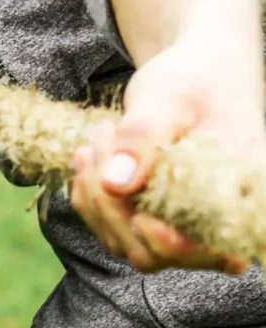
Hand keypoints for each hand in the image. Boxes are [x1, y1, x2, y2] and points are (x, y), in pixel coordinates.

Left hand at [71, 27, 262, 273]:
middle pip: (153, 252)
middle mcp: (214, 224)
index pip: (207, 251)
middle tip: (105, 137)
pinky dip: (90, 197)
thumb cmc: (194, 80)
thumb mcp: (168, 98)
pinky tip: (89, 155)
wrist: (197, 75)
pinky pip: (111, 229)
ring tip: (100, 137)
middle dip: (112, 203)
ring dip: (97, 197)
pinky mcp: (153, 218)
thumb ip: (143, 137)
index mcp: (237, 199)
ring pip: (125, 243)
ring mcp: (180, 227)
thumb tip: (116, 184)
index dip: (166, 242)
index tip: (137, 212)